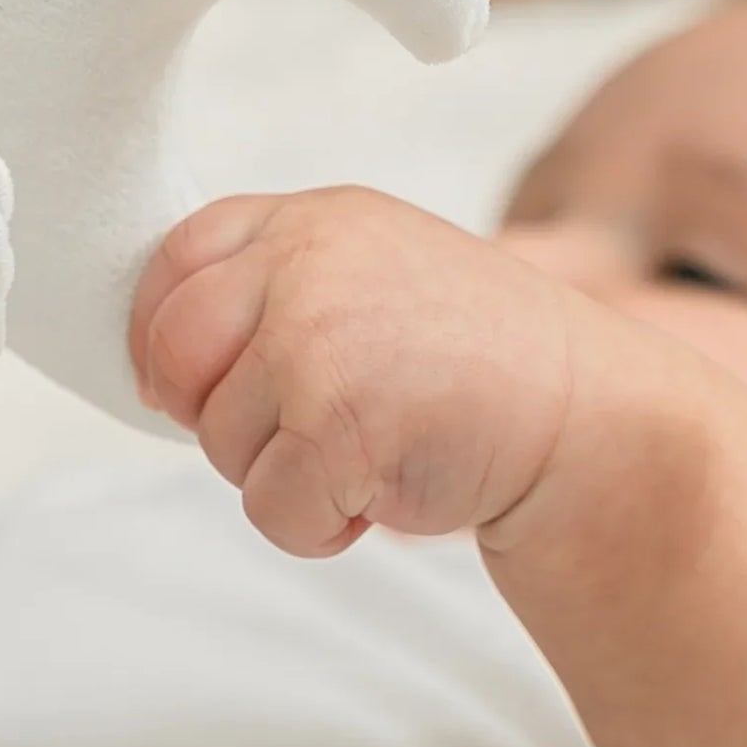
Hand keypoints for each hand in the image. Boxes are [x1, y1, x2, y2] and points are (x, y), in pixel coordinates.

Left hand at [129, 189, 580, 556]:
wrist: (591, 418)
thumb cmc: (473, 362)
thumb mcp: (374, 276)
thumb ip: (277, 287)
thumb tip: (155, 363)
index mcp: (313, 219)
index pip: (178, 255)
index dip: (159, 329)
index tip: (179, 381)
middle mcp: (307, 262)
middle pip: (174, 350)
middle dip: (208, 413)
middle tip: (279, 436)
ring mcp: (316, 337)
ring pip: (218, 440)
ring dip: (280, 475)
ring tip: (367, 454)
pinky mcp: (335, 422)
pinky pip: (267, 506)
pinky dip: (315, 527)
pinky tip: (380, 496)